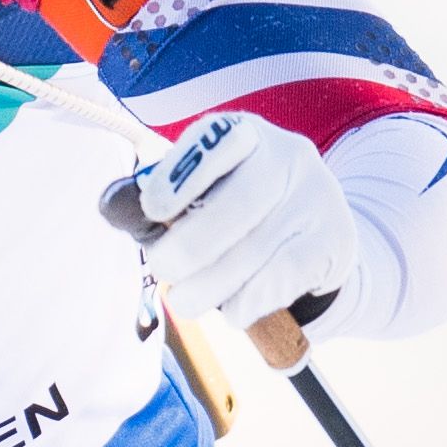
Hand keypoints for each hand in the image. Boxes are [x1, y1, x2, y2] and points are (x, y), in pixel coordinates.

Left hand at [97, 112, 370, 368]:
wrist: (314, 229)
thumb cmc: (234, 209)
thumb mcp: (200, 191)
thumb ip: (157, 200)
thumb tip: (113, 206)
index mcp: (241, 133)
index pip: (212, 141)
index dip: (179, 177)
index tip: (152, 211)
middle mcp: (286, 155)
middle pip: (239, 203)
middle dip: (190, 246)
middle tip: (162, 270)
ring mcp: (316, 196)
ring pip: (259, 248)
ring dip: (214, 285)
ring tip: (187, 301)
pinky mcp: (334, 238)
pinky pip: (286, 274)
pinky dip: (252, 299)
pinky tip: (233, 312)